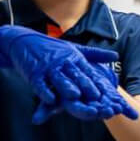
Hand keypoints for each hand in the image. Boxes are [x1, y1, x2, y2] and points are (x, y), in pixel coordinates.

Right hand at [0, 26, 135, 122]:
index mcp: (74, 57)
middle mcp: (62, 61)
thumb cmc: (51, 47)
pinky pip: (40, 83)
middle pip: (75, 75)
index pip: (87, 70)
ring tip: (75, 96)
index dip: (96, 81)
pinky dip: (45, 91)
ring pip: (59, 78)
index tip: (107, 91)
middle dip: (85, 85)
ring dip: (66, 87)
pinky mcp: (34, 73)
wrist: (23, 41)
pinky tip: (50, 99)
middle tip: (95, 97)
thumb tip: (116, 55)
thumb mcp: (74, 48)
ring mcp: (48, 67)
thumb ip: (95, 54)